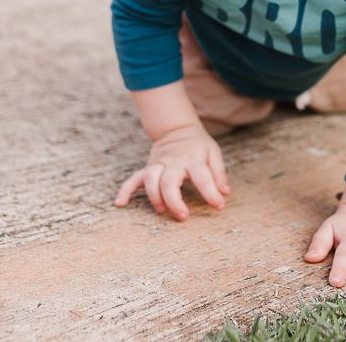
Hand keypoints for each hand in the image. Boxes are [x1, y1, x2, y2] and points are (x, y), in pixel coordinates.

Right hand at [113, 122, 229, 219]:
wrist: (177, 129)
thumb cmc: (198, 146)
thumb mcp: (213, 153)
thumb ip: (219, 173)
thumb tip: (225, 192)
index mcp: (193, 159)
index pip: (203, 176)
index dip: (211, 192)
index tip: (219, 206)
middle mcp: (174, 162)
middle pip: (169, 181)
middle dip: (174, 200)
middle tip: (183, 216)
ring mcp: (158, 165)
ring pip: (150, 180)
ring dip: (154, 196)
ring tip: (161, 211)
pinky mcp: (148, 168)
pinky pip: (133, 179)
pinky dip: (125, 190)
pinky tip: (120, 203)